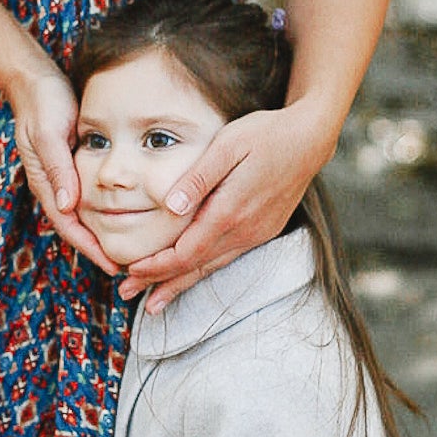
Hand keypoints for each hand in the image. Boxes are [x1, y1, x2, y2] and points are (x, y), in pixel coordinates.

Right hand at [9, 66, 118, 274]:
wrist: (36, 82)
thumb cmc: (43, 105)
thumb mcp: (49, 134)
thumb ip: (57, 168)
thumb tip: (67, 205)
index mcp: (47, 185)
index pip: (70, 227)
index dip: (91, 249)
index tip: (114, 267)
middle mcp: (56, 187)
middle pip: (80, 229)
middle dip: (101, 250)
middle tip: (131, 269)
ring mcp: (66, 179)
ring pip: (87, 216)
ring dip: (106, 234)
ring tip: (134, 251)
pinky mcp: (76, 168)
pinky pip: (92, 198)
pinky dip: (108, 212)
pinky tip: (129, 216)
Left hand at [120, 105, 328, 312]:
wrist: (310, 139)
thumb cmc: (265, 135)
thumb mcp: (228, 145)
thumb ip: (198, 178)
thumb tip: (170, 207)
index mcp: (230, 212)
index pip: (185, 253)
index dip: (156, 266)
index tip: (129, 270)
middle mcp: (245, 231)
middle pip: (195, 267)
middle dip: (159, 283)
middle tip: (126, 293)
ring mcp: (256, 234)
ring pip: (211, 267)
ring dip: (179, 283)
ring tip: (153, 301)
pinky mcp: (263, 231)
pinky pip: (227, 258)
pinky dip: (202, 270)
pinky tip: (190, 275)